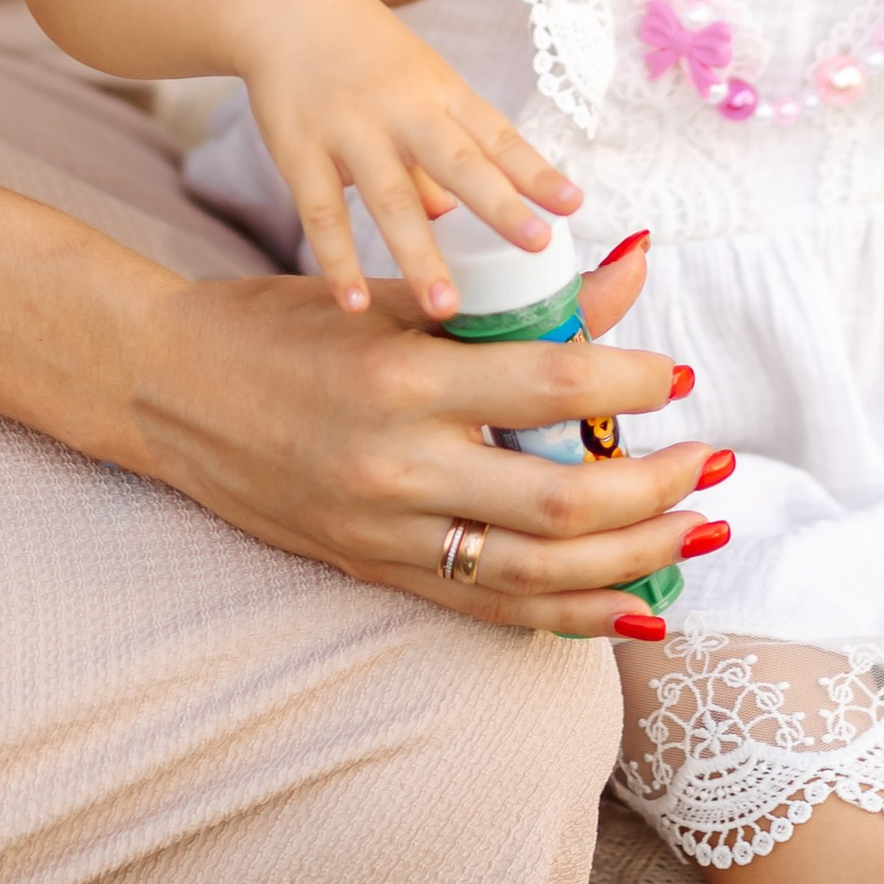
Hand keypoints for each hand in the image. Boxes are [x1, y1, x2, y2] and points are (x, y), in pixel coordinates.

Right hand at [109, 238, 723, 635]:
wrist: (166, 391)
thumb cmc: (280, 325)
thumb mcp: (396, 297)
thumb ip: (515, 300)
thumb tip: (629, 267)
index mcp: (405, 375)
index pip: (552, 384)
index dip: (634, 381)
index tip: (680, 376)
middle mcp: (398, 464)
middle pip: (563, 505)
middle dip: (660, 490)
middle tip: (717, 462)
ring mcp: (385, 532)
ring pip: (538, 576)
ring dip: (638, 561)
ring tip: (701, 531)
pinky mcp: (374, 570)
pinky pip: (491, 610)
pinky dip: (573, 615)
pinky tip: (637, 605)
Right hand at [239, 0, 581, 309]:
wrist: (285, 7)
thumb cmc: (367, 58)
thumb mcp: (418, 91)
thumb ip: (437, 158)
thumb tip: (456, 218)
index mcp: (443, 95)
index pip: (498, 136)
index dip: (536, 171)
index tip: (574, 204)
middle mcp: (403, 110)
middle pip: (458, 161)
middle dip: (499, 204)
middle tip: (535, 245)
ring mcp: (350, 129)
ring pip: (391, 198)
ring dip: (419, 255)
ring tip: (445, 306)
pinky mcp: (299, 150)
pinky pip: (322, 213)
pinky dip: (338, 261)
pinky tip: (354, 302)